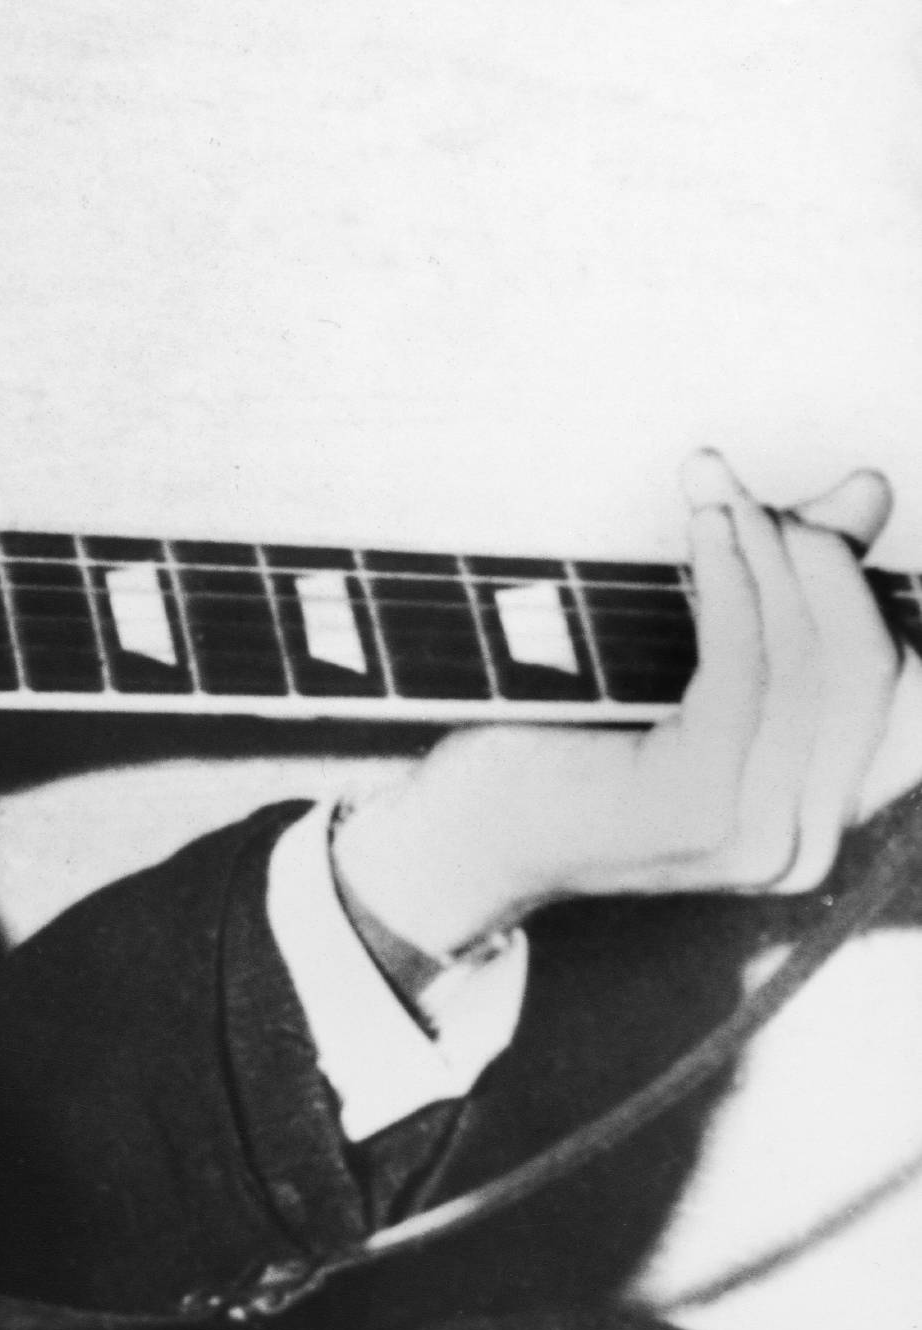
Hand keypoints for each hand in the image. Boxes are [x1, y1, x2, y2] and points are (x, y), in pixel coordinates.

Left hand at [335, 454, 921, 963]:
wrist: (452, 832)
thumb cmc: (554, 739)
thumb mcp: (678, 661)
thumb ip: (776, 588)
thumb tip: (865, 487)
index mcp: (811, 813)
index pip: (885, 678)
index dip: (851, 581)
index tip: (799, 506)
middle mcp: (804, 842)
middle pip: (866, 669)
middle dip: (817, 562)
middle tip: (744, 491)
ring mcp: (759, 837)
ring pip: (811, 668)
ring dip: (770, 561)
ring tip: (720, 495)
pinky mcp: (699, 809)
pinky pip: (744, 675)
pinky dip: (735, 589)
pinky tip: (709, 533)